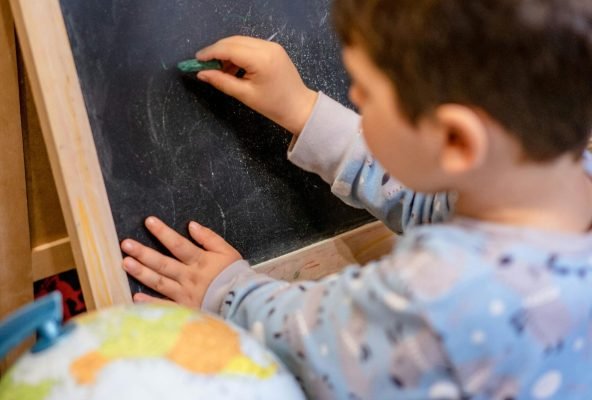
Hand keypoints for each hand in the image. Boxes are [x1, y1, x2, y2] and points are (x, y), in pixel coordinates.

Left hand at [120, 217, 241, 306]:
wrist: (243, 301)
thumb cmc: (235, 274)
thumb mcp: (227, 251)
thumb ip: (209, 238)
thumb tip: (191, 225)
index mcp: (200, 261)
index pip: (178, 244)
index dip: (163, 232)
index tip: (149, 221)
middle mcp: (189, 277)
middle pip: (163, 263)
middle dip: (143, 253)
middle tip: (126, 244)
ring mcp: (185, 294)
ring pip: (159, 282)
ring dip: (141, 273)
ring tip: (125, 263)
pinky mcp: (185, 308)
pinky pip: (165, 305)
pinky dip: (150, 301)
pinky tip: (135, 297)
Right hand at [196, 35, 317, 134]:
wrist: (299, 107)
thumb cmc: (273, 106)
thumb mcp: (244, 95)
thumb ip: (221, 81)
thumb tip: (201, 73)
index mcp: (261, 59)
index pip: (228, 48)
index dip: (210, 53)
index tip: (196, 61)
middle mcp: (266, 46)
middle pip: (233, 41)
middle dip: (217, 51)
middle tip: (204, 66)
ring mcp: (271, 45)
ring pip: (241, 42)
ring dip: (227, 53)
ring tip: (219, 71)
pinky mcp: (273, 48)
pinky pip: (249, 46)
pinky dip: (238, 54)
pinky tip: (233, 68)